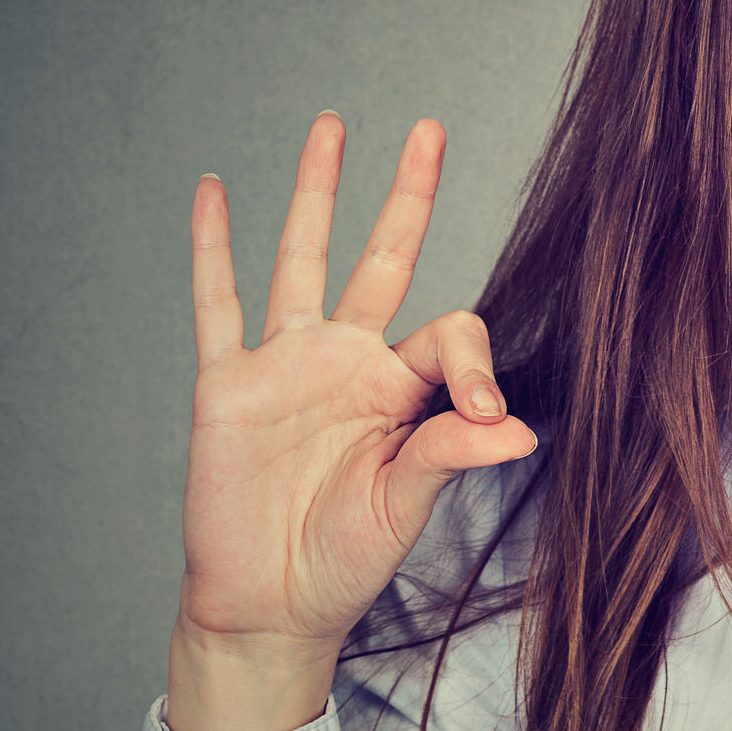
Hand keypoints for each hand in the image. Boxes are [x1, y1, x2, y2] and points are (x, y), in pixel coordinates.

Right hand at [175, 112, 538, 682]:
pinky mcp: (228, 384)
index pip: (450, 335)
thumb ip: (452, 454)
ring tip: (331, 126)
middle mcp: (349, 361)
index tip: (483, 411)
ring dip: (315, 192)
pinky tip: (213, 190)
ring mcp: (288, 365)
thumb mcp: (408, 507)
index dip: (473, 363)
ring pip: (302, 257)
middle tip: (430, 128)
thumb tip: (519, 430)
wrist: (271, 604)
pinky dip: (212, 248)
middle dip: (407, 196)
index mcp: (403, 389)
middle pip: (383, 257)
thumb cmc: (346, 558)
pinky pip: (218, 303)